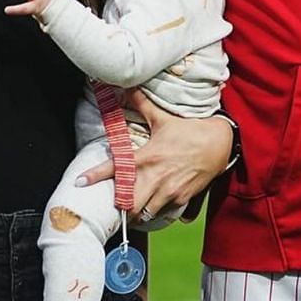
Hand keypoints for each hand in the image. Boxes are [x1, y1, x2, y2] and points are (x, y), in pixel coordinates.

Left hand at [77, 91, 231, 220]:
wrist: (221, 142)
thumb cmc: (190, 131)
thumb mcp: (164, 118)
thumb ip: (142, 104)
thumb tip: (127, 86)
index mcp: (147, 158)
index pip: (115, 169)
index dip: (95, 176)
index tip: (79, 183)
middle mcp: (155, 178)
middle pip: (128, 205)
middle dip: (119, 207)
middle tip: (113, 205)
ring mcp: (169, 191)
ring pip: (145, 214)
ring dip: (136, 213)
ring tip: (131, 211)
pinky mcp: (182, 198)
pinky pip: (165, 214)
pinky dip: (157, 213)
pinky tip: (154, 207)